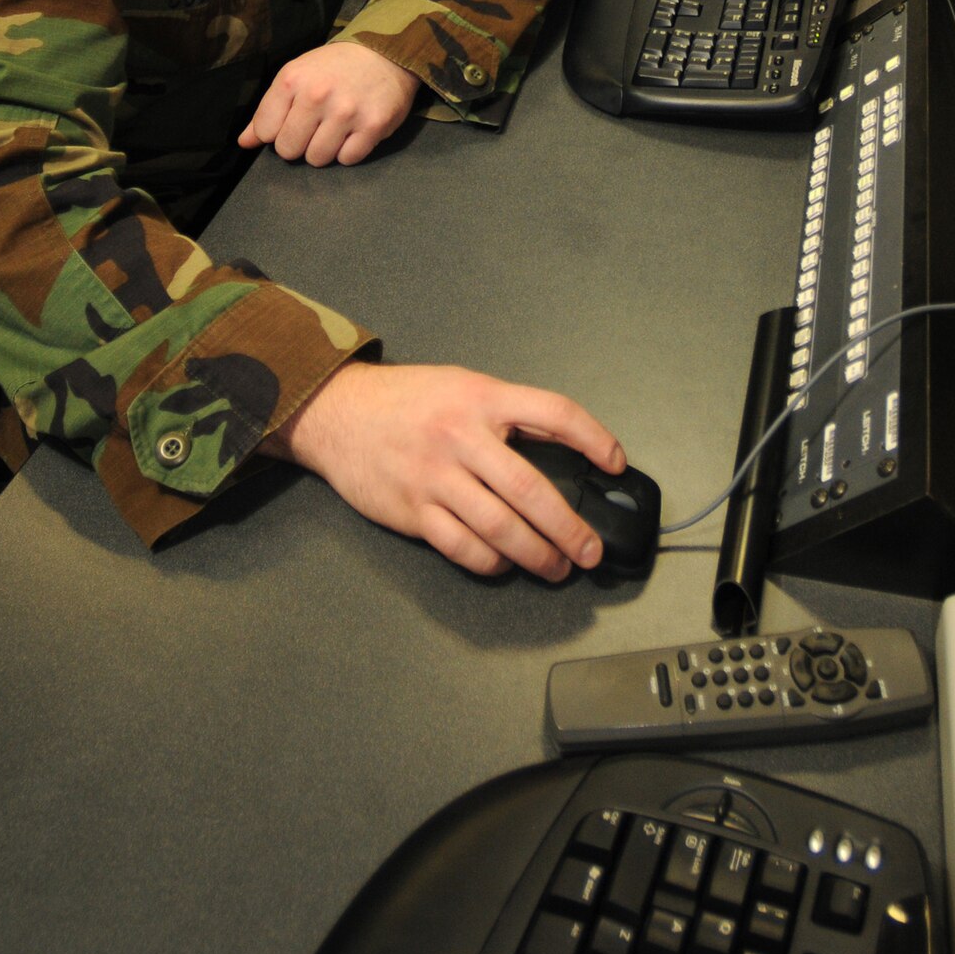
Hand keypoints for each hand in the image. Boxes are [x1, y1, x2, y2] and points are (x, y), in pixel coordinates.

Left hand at [239, 41, 419, 164]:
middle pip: (289, 150)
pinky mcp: (373, 126)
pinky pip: (348, 159)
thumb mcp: (296, 77)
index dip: (277, 131)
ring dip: (324, 149)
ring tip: (335, 129)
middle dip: (299, 144)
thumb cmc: (335, 68)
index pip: (266, 131)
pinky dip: (349, 151)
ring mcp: (346, 112)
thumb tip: (244, 143)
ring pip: (317, 159)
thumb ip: (268, 110)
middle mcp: (317, 95)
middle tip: (315, 127)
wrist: (386, 54)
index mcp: (292, 80)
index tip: (292, 121)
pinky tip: (354, 132)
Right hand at [266, 362, 626, 579]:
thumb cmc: (407, 400)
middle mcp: (460, 437)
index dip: (593, 438)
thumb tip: (564, 444)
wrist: (338, 413)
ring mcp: (435, 477)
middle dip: (568, 527)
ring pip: (499, 528)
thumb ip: (510, 413)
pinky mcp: (413, 511)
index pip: (553, 414)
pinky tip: (505, 564)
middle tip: (590, 549)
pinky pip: (462, 547)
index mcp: (482, 398)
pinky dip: (490, 562)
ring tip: (557, 567)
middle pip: (530, 490)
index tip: (616, 462)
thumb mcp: (464, 386)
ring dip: (536, 554)